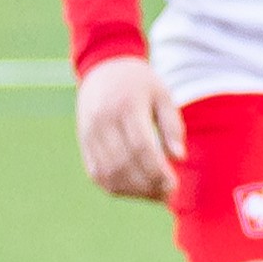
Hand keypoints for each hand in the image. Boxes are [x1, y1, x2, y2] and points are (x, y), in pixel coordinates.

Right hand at [76, 54, 180, 201]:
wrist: (103, 67)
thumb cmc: (139, 82)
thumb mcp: (163, 94)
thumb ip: (172, 125)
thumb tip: (178, 158)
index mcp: (126, 106)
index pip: (140, 147)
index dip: (157, 170)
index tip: (173, 183)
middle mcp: (103, 121)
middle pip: (124, 163)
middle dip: (147, 185)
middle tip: (167, 193)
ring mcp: (89, 133)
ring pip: (108, 173)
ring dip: (133, 191)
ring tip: (154, 194)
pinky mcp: (84, 142)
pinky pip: (97, 173)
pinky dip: (115, 187)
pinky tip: (135, 190)